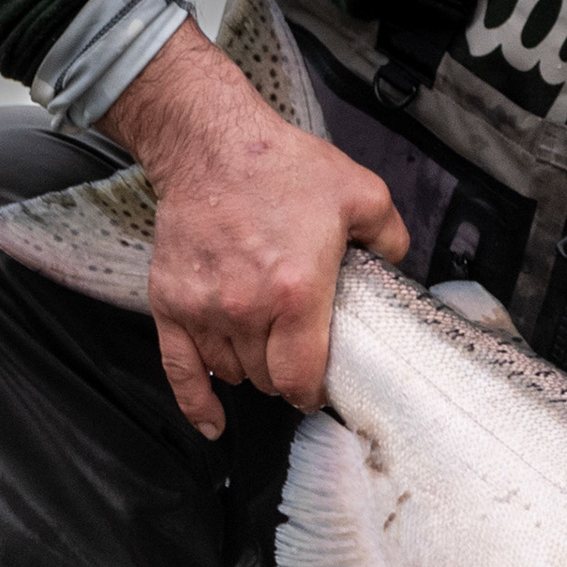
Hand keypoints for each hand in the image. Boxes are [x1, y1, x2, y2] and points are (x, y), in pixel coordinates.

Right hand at [96, 22, 407, 434]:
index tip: (321, 387)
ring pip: (233, 373)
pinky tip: (213, 422)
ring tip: (265, 348)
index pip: (303, 378)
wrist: (209, 144)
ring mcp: (204, 310)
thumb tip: (397, 273)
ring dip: (252, 370)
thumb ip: (389, 239)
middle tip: (296, 355)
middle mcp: (247, 310)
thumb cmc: (281, 167)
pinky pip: (180, 369)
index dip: (315, 391)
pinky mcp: (169, 303)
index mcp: (296, 293)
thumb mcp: (360, 194)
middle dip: (286, 375)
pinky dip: (196, 401)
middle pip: (269, 380)